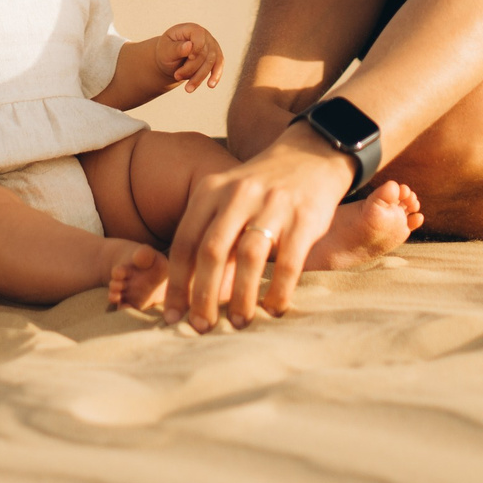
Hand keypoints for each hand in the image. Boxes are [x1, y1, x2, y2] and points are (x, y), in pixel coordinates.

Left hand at [155, 23, 223, 90]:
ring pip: (211, 63)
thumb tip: (190, 46)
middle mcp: (204, 35)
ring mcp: (212, 46)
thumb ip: (176, 48)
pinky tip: (210, 85)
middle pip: (205, 53)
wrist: (169, 61)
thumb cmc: (166, 52)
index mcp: (190, 29)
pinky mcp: (215, 57)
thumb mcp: (165, 50)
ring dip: (199, 77)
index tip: (188, 58)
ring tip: (187, 89)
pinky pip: (218, 66)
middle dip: (191, 68)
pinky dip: (215, 76)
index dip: (196, 48)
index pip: (199, 35)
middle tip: (176, 76)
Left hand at [160, 123, 353, 331]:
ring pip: (249, 257)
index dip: (177, 283)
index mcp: (210, 191)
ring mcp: (272, 204)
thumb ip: (209, 237)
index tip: (172, 315)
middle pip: (211, 251)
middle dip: (203, 295)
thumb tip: (191, 294)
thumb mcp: (227, 201)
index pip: (185, 242)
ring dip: (242, 296)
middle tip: (202, 328)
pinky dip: (279, 290)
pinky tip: (274, 310)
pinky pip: (289, 261)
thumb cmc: (260, 190)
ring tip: (239, 324)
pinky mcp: (304, 216)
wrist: (310, 154)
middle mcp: (237, 195)